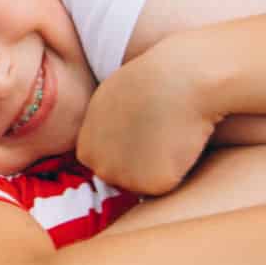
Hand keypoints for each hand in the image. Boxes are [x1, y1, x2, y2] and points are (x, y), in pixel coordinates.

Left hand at [77, 35, 221, 194]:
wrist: (178, 80)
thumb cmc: (148, 83)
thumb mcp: (107, 105)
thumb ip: (103, 131)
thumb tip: (112, 142)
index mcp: (86, 150)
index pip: (108, 166)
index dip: (129, 149)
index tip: (142, 129)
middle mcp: (100, 167)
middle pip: (125, 179)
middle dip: (142, 163)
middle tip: (159, 132)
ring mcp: (125, 179)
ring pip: (147, 183)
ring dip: (160, 167)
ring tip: (168, 135)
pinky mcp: (153, 185)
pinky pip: (170, 185)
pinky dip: (179, 170)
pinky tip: (180, 143)